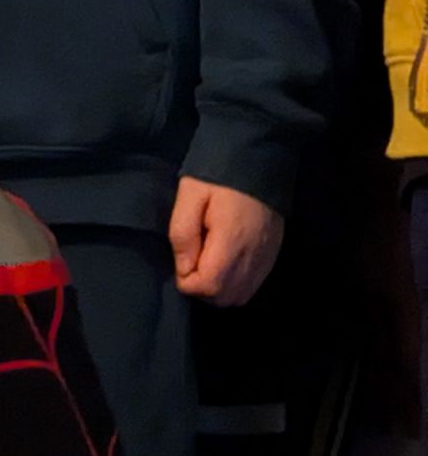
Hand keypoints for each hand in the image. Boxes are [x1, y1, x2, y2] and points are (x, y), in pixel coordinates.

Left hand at [167, 177, 283, 305]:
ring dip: (218, 290)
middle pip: (225, 298)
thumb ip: (183, 234)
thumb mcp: (189, 196)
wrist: (258, 158)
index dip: (187, 281)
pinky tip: (224, 264)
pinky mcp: (273, 254)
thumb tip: (183, 268)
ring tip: (206, 263)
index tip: (182, 260)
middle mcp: (253, 255)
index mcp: (231, 240)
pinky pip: (253, 285)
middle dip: (202, 289)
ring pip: (240, 296)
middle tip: (191, 263)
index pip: (209, 286)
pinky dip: (235, 284)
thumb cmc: (217, 175)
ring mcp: (266, 256)